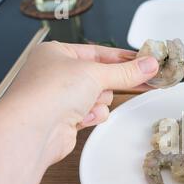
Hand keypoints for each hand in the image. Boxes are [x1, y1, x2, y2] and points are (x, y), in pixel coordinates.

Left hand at [1, 41, 158, 164]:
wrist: (34, 130)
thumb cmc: (50, 92)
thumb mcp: (95, 73)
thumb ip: (126, 71)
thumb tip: (149, 65)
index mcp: (58, 53)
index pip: (99, 52)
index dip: (123, 58)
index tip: (145, 61)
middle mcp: (57, 74)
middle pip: (101, 76)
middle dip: (111, 83)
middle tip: (145, 80)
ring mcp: (61, 97)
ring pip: (99, 97)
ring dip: (99, 102)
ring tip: (88, 104)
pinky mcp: (67, 118)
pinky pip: (93, 112)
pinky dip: (92, 115)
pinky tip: (82, 117)